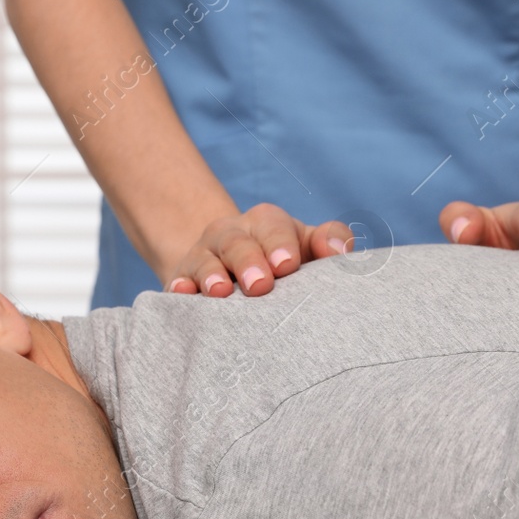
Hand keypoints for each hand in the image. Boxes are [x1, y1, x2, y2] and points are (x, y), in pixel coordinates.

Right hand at [161, 203, 354, 296]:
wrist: (234, 274)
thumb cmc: (283, 264)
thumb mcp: (307, 247)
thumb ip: (330, 241)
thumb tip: (342, 251)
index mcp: (266, 223)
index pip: (275, 226)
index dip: (280, 243)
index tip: (288, 265)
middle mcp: (232, 235)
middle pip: (237, 241)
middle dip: (248, 261)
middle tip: (261, 286)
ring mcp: (203, 258)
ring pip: (205, 261)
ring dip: (212, 275)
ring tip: (221, 292)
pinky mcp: (182, 281)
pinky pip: (177, 282)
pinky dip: (180, 288)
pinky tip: (182, 294)